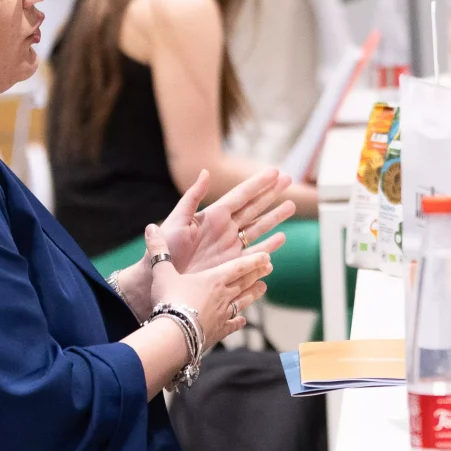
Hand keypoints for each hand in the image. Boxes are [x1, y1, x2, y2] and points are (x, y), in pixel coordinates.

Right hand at [145, 224, 272, 349]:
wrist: (174, 336)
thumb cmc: (169, 301)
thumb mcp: (162, 273)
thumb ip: (159, 252)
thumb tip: (150, 228)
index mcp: (214, 279)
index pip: (239, 267)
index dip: (254, 261)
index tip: (267, 256)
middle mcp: (224, 296)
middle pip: (244, 282)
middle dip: (257, 274)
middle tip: (269, 268)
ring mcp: (223, 316)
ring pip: (243, 302)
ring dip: (253, 295)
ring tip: (263, 289)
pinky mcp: (218, 332)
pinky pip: (232, 325)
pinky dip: (238, 322)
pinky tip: (242, 321)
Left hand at [171, 167, 295, 271]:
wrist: (159, 279)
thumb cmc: (163, 250)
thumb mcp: (176, 221)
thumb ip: (193, 198)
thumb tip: (206, 172)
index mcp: (212, 215)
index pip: (241, 195)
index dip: (258, 183)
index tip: (274, 170)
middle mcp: (225, 228)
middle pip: (254, 207)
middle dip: (272, 194)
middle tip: (289, 179)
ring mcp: (231, 246)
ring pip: (259, 227)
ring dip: (275, 217)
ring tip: (291, 206)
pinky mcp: (233, 265)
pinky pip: (256, 253)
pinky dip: (269, 246)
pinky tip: (281, 238)